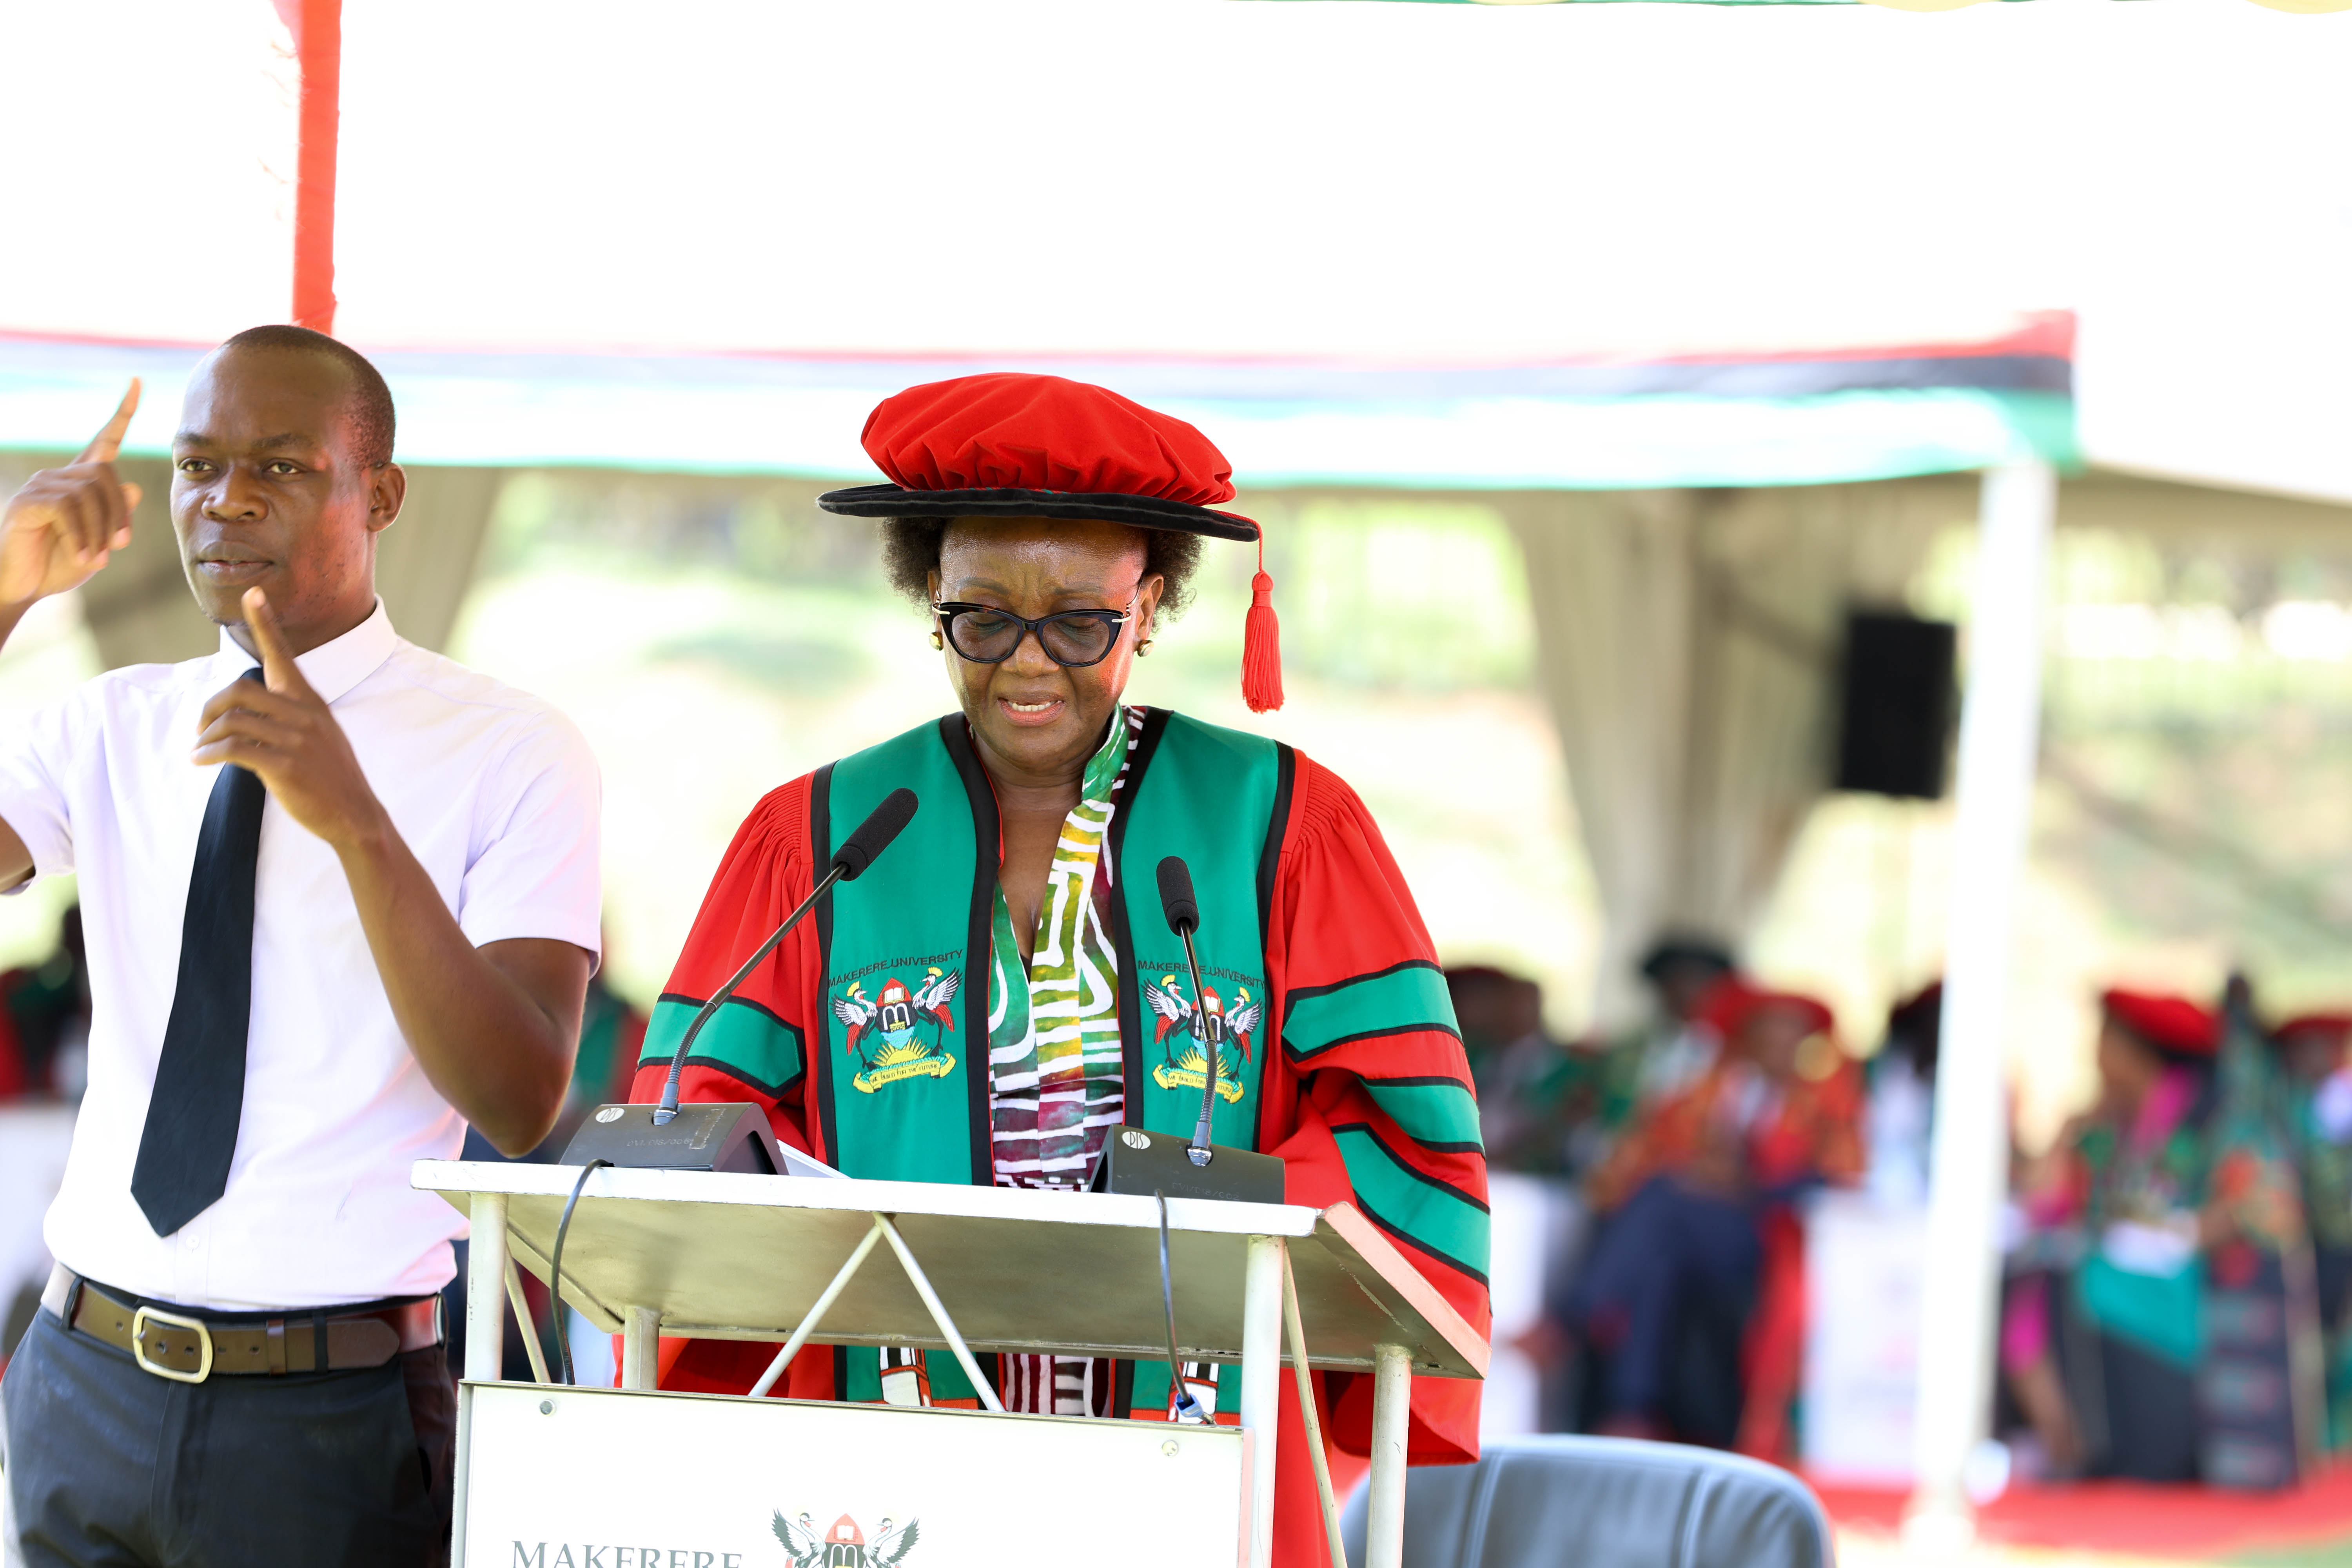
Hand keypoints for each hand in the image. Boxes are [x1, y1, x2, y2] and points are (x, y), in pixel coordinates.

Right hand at [0, 382, 142, 607]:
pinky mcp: (27, 502)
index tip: (138, 383)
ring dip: (102, 529)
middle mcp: (60, 477)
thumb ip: (117, 518)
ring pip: (89, 493)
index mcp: (81, 482)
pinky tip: (84, 556)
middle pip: (107, 476)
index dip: (123, 413)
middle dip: (120, 513)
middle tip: (119, 546)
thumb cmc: (60, 563)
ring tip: (97, 557)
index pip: (105, 440)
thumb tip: (134, 489)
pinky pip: (68, 508)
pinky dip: (83, 535)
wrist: (23, 586)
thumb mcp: (100, 542)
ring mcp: (40, 486)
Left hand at [191, 587, 387, 851]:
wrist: (355, 815)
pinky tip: (201, 761)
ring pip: (231, 721)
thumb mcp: (319, 735)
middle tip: (200, 727)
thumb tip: (245, 714)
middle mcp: (304, 714)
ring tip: (199, 750)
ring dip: (205, 736)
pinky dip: (209, 753)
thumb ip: (288, 717)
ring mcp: (295, 740)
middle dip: (209, 707)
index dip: (265, 623)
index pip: (283, 655)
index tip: (252, 594)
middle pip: (239, 690)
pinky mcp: (284, 765)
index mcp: (310, 702)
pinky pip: (232, 749)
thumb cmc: (331, 777)